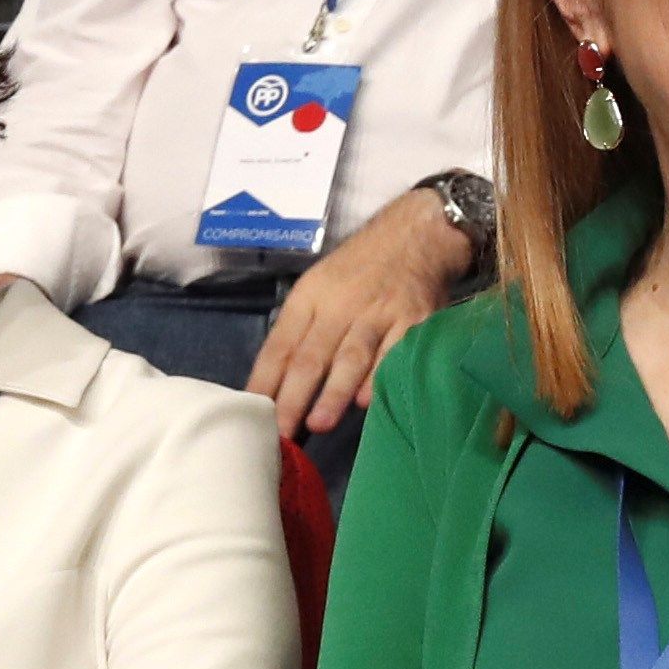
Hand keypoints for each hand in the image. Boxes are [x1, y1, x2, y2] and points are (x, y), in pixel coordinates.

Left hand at [245, 189, 472, 437]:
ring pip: (352, 357)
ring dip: (334, 392)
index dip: (265, 381)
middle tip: (282, 433)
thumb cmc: (359, 268)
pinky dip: (380, 377)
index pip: (281, 345)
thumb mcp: (318, 286)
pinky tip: (367, 401)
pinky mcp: (414, 321)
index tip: (252, 416)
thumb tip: (275, 386)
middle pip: (312, 356)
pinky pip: (395, 354)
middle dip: (294, 396)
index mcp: (311, 298)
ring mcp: (379, 314)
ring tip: (319, 424)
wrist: (416, 235)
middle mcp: (341, 305)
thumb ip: (300, 330)